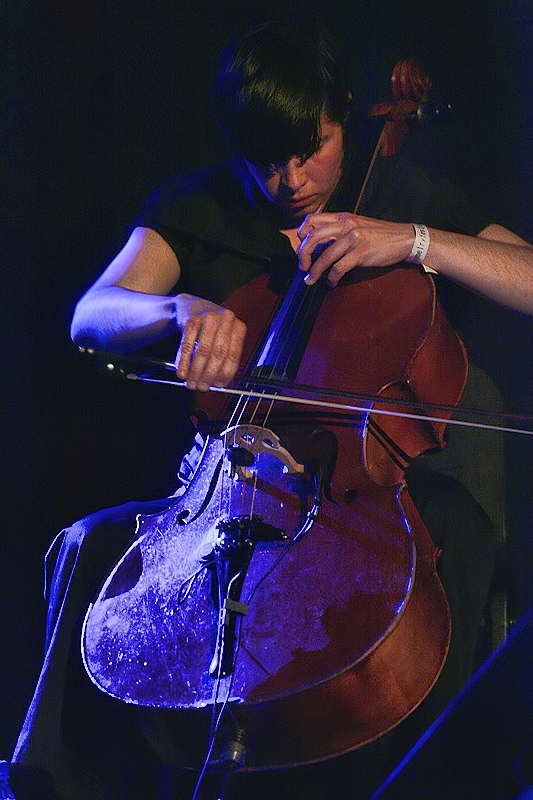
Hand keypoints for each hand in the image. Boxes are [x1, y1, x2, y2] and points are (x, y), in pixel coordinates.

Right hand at [175, 295, 246, 390]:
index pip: (234, 355)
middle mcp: (226, 320)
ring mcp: (209, 318)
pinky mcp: (191, 319)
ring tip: (191, 383)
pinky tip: (181, 373)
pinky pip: (187, 345)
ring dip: (196, 371)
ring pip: (203, 351)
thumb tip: (217, 383)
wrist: (193, 306)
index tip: (218, 385)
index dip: (226, 373)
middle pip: (218, 354)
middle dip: (209, 374)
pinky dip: (184, 362)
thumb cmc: (211, 328)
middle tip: (202, 387)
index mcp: (238, 327)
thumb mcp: (223, 338)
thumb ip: (223, 358)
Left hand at [297, 212, 414, 286]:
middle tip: (302, 267)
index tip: (301, 248)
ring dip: (314, 271)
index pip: (312, 220)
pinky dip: (332, 278)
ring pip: (325, 256)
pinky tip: (332, 282)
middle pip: (313, 237)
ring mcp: (354, 239)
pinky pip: (339, 268)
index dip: (301, 234)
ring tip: (310, 280)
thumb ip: (340, 231)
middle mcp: (346, 225)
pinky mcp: (361, 253)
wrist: (405, 239)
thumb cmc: (381, 235)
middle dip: (303, 254)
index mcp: (343, 217)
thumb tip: (320, 246)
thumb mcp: (358, 226)